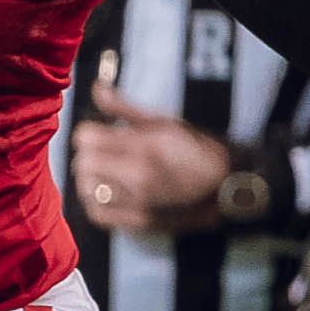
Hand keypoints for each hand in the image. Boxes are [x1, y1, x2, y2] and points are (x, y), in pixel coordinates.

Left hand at [67, 82, 240, 234]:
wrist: (226, 187)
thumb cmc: (196, 151)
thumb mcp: (165, 122)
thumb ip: (125, 108)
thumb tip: (97, 88)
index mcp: (146, 147)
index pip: (87, 138)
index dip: (88, 133)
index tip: (98, 133)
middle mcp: (140, 177)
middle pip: (83, 163)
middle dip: (88, 155)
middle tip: (103, 152)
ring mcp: (139, 202)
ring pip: (86, 188)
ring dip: (90, 178)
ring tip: (106, 172)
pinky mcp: (139, 222)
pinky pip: (96, 213)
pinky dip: (95, 202)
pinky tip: (108, 192)